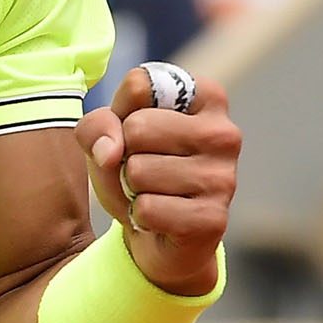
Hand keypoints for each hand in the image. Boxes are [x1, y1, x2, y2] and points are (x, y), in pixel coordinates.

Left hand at [76, 64, 240, 296]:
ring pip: (138, 170)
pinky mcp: (213, 218)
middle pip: (137, 127)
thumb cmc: (138, 171)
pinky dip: (140, 216)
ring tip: (151, 194)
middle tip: (143, 170)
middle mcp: (225, 133)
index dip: (121, 112)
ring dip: (131, 188)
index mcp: (208, 98)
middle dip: (124, 154)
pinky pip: (147, 208)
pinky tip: (160, 219)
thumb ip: (97, 125)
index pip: (140, 85)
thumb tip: (110, 153)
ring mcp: (223, 177)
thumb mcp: (108, 136)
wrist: (160, 237)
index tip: (138, 132)